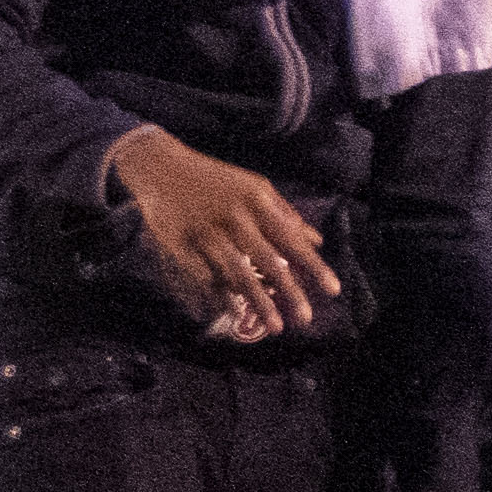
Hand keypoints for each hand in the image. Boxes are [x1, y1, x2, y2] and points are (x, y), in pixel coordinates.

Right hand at [109, 125, 341, 342]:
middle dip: (290, 293)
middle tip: (306, 320)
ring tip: (276, 326)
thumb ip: (285, 212)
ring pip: (236, 273)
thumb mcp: (253, 186)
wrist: (158, 165)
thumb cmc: (213, 178)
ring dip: (258, 302)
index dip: (313, 265)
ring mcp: (205, 231)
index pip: (291, 238)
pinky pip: (205, 276)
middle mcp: (233, 216)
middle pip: (267, 260)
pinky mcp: (180, 243)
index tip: (333, 290)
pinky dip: (221, 295)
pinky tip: (233, 310)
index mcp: (256, 200)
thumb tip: (316, 240)